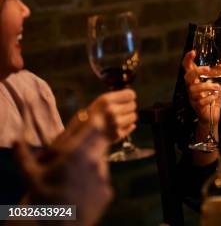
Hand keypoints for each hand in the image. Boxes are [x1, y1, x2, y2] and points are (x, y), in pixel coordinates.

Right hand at [13, 111, 112, 225]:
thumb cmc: (43, 200)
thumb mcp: (30, 177)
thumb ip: (23, 156)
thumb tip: (15, 141)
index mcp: (78, 154)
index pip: (95, 127)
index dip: (95, 121)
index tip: (92, 118)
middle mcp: (95, 162)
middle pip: (101, 141)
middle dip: (93, 141)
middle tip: (79, 147)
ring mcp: (104, 177)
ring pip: (101, 161)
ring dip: (91, 162)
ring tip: (73, 173)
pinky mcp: (107, 191)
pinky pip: (101, 179)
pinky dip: (92, 180)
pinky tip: (78, 189)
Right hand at [84, 89, 137, 142]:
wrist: (78, 140)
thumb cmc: (84, 121)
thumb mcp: (95, 105)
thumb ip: (110, 102)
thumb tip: (126, 98)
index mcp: (105, 100)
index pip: (130, 94)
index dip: (128, 97)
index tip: (126, 99)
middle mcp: (112, 110)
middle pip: (133, 105)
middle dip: (128, 107)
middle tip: (121, 110)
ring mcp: (116, 123)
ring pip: (133, 116)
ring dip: (128, 117)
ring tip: (119, 119)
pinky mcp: (118, 134)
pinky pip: (130, 127)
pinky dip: (127, 126)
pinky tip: (119, 126)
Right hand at [182, 50, 220, 125]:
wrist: (213, 114)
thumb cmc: (214, 95)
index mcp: (195, 79)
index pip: (187, 67)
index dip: (188, 59)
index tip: (193, 51)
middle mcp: (191, 86)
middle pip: (187, 77)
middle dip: (197, 71)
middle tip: (208, 69)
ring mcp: (193, 97)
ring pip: (194, 89)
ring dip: (207, 86)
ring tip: (217, 87)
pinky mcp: (197, 106)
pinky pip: (201, 101)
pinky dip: (210, 98)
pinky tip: (215, 97)